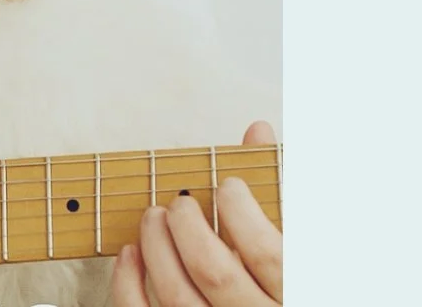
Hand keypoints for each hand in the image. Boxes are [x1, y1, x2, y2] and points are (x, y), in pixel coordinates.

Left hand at [110, 121, 282, 305]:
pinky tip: (129, 254)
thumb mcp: (291, 234)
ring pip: (177, 296)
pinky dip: (127, 285)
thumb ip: (275, 188)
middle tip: (179, 203)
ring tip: (153, 217)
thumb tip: (257, 130)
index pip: (269, 254)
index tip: (228, 187)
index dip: (242, 213)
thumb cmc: (279, 272)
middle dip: (188, 227)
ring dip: (156, 248)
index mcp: (294, 292)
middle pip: (215, 272)